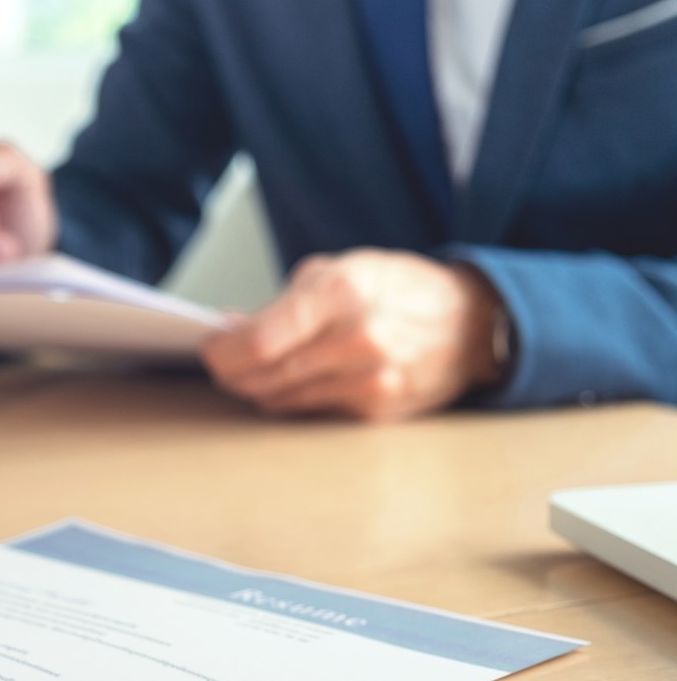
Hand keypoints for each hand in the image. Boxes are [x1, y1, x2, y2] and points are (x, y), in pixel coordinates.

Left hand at [201, 249, 503, 420]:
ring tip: (257, 368)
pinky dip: (293, 398)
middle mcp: (356, 340)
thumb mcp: (342, 269)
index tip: (210, 347)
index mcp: (341, 294)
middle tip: (223, 362)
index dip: (222, 351)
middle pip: (262, 376)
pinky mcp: (375, 411)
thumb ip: (283, 301)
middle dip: (232, 371)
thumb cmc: (397, 289)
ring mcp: (369, 380)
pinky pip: (309, 411)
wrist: (471, 325)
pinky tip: (298, 379)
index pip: (258, 340)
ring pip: (280, 399)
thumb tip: (228, 327)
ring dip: (258, 387)